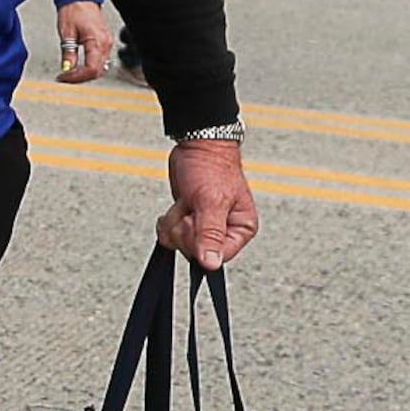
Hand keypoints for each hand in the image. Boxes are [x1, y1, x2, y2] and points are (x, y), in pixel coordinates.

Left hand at [54, 0, 110, 83]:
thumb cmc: (73, 10)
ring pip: (100, 68)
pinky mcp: (104, 42)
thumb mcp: (66, 33)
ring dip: (85, 74)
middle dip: (80, 78)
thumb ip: (68, 53)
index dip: (77, 77)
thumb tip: (67, 68)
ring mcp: (107, 43)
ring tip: (70, 74)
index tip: (64, 77)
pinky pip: (100, 60)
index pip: (91, 69)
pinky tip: (78, 67)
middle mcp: (106, 43)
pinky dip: (90, 67)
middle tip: (65, 78)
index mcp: (97, 41)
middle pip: (97, 71)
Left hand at [159, 138, 257, 270]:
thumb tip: (211, 264)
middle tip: (192, 206)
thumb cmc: (212, 168)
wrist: (196, 146)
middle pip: (194, 252)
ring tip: (188, 202)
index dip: (199, 243)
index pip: (218, 257)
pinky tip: (179, 205)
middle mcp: (224, 232)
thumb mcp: (211, 201)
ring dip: (175, 221)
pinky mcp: (188, 221)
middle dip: (185, 228)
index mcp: (241, 229)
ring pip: (178, 243)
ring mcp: (204, 228)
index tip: (196, 221)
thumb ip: (210, 233)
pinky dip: (168, 220)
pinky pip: (169, 235)